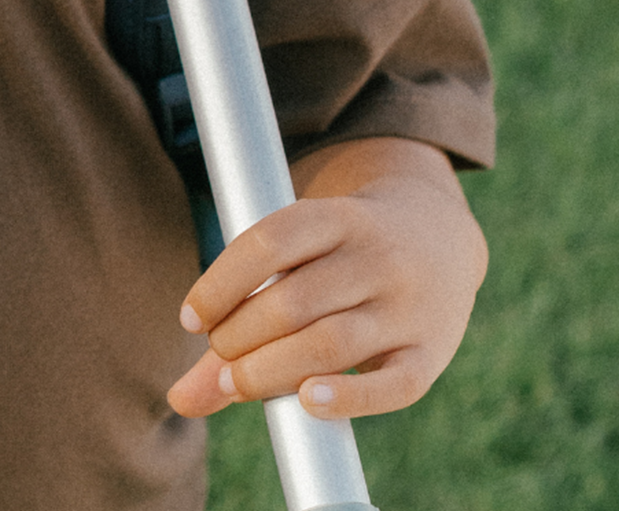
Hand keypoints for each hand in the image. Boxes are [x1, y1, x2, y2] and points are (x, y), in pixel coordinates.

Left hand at [167, 136, 486, 422]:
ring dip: (273, 369)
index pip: (270, 242)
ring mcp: (407, 306)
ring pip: (332, 342)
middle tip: (218, 357)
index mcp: (338, 217)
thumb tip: (178, 400)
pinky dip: (348, 398)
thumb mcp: (300, 256)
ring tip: (238, 382)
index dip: (222, 282)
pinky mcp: (430, 354)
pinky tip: (307, 402)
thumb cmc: (343, 256)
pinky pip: (393, 384)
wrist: (440, 234)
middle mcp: (376, 256)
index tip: (191, 318)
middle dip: (241, 336)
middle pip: (294, 300)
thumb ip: (239, 317)